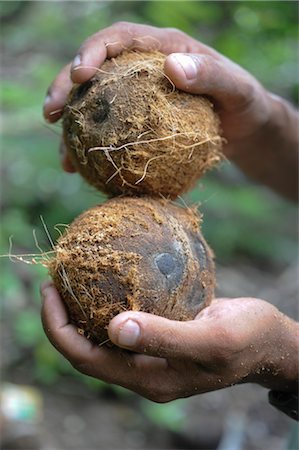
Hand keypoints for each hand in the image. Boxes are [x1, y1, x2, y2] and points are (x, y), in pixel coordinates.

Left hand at [41, 281, 297, 401]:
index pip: (87, 360)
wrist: (270, 341)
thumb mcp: (213, 338)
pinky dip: (109, 301)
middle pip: (87, 349)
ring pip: (103, 336)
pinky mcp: (162, 337)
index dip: (58, 329)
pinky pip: (126, 321)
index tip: (49, 290)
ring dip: (82, 310)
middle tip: (54, 279)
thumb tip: (114, 328)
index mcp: (150, 379)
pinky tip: (111, 276)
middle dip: (62, 319)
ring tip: (73, 276)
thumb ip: (165, 338)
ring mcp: (152, 355)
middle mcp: (145, 371)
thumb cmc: (248, 339)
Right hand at [44, 23, 270, 157]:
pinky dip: (92, 149)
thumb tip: (173, 67)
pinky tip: (81, 170)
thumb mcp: (237, 89)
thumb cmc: (243, 104)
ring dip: (72, 126)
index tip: (81, 74)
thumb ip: (211, 75)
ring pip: (94, 103)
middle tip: (51, 112)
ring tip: (62, 154)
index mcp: (162, 48)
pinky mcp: (138, 123)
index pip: (119, 39)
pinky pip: (109, 132)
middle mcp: (142, 69)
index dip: (93, 51)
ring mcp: (137, 97)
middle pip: (95, 70)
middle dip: (66, 87)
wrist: (244, 128)